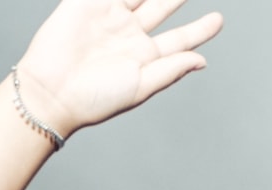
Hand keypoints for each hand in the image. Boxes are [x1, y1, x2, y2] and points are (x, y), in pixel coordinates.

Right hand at [14, 0, 221, 136]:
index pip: (180, 38)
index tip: (220, 19)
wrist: (51, 91)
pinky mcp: (88, 3)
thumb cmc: (94, 99)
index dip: (201, 29)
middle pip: (163, 5)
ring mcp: (110, 16)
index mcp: (145, 57)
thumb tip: (202, 61)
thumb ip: (172, 70)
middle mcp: (130, 34)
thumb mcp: (141, 86)